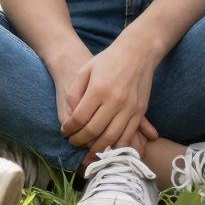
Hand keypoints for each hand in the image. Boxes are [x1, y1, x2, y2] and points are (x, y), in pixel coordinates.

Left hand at [60, 33, 161, 154]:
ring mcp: (129, 108)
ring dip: (97, 149)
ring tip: (88, 152)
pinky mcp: (140, 112)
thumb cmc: (108, 60)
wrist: (138, 52)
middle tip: (73, 142)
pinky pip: (128, 136)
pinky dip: (116, 146)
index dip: (69, 129)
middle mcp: (115, 101)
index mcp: (98, 89)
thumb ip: (75, 93)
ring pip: (111, 138)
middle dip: (79, 141)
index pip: (79, 118)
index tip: (64, 132)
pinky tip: (108, 149)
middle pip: (93, 131)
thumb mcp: (85, 70)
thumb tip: (70, 116)